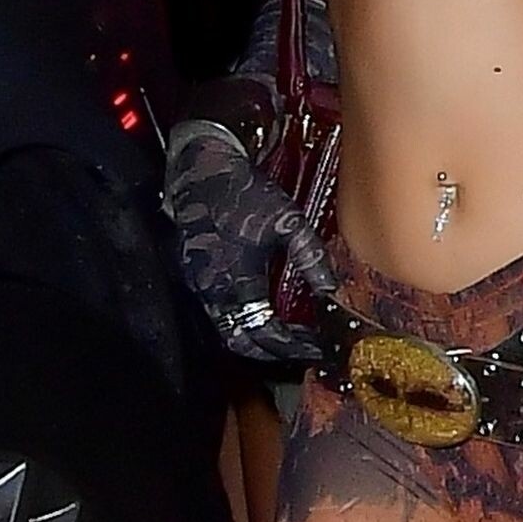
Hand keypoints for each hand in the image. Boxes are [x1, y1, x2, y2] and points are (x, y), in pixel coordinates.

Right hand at [165, 125, 333, 364]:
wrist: (204, 169)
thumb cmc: (244, 193)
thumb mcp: (288, 221)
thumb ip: (310, 257)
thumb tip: (330, 289)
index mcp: (237, 281)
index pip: (265, 333)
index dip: (291, 345)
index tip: (312, 346)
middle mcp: (213, 290)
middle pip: (240, 341)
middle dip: (270, 352)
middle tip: (298, 349)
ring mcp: (198, 283)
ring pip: (225, 328)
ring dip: (253, 336)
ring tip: (283, 334)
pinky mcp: (193, 273)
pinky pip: (215, 310)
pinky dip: (239, 319)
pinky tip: (258, 308)